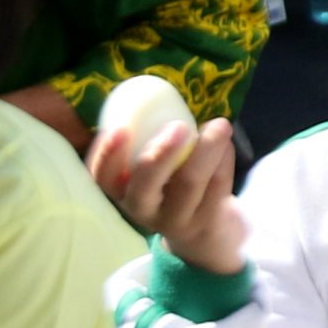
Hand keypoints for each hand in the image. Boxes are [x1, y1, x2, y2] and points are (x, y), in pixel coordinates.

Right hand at [92, 104, 243, 273]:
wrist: (202, 233)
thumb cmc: (169, 186)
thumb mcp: (150, 171)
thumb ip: (148, 140)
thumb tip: (158, 94)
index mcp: (120, 190)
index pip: (101, 178)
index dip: (107, 155)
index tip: (119, 129)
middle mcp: (142, 208)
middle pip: (145, 186)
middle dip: (160, 154)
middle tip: (179, 126)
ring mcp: (176, 219)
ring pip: (188, 184)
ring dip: (205, 150)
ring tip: (218, 125)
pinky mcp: (207, 220)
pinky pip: (217, 186)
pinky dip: (224, 159)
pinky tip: (226, 142)